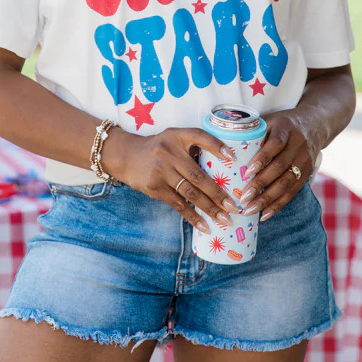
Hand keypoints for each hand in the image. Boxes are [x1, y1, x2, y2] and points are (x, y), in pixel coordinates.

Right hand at [103, 127, 239, 232]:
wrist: (126, 156)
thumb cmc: (159, 148)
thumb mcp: (174, 138)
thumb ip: (195, 145)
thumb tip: (227, 164)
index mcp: (177, 136)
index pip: (201, 137)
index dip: (218, 146)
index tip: (234, 158)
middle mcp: (169, 152)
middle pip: (198, 176)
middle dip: (218, 193)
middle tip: (234, 206)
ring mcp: (161, 171)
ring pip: (190, 193)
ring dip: (209, 208)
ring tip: (225, 219)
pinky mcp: (154, 187)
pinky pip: (178, 204)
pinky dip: (192, 216)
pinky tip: (204, 226)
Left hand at [239, 111, 316, 221]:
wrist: (313, 125)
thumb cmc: (280, 125)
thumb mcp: (268, 121)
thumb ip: (250, 132)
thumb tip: (219, 146)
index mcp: (285, 128)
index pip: (275, 144)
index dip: (262, 158)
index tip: (247, 172)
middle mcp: (298, 145)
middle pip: (279, 167)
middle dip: (260, 184)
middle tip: (243, 198)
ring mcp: (304, 161)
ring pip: (286, 183)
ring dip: (267, 199)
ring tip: (250, 209)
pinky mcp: (307, 174)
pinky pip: (292, 192)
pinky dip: (278, 205)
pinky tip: (264, 214)